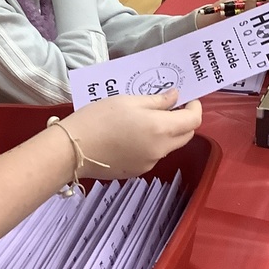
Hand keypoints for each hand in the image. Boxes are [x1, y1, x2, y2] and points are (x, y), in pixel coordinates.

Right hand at [64, 92, 202, 179]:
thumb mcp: (129, 101)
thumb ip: (157, 101)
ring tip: (144, 120)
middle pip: (185, 136)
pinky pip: (152, 155)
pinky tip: (131, 136)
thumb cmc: (99, 118)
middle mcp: (161, 150)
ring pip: (169, 146)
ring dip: (166, 133)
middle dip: (183, 121)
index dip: (195, 107)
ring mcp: (149, 163)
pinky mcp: (137, 172)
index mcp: (161, 129)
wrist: (73, 150)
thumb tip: (176, 97)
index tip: (187, 99)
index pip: (193, 120)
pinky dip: (151, 144)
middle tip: (169, 107)